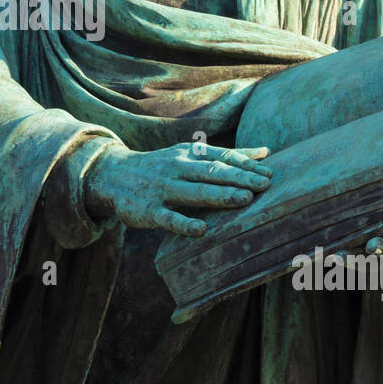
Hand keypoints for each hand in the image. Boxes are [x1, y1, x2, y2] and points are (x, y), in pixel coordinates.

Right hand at [83, 142, 272, 237]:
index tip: (269, 174)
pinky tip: (202, 230)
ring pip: (194, 192)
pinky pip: (168, 218)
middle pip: (212, 172)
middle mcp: (177, 168)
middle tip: (265, 185)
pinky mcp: (149, 210)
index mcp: (189, 154)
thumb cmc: (161, 167)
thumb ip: (226, 156)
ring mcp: (162, 189)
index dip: (245, 165)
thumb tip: (265, 152)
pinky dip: (184, 224)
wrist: (113, 175)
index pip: (221, 157)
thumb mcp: (189, 155)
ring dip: (219, 195)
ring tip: (244, 200)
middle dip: (239, 178)